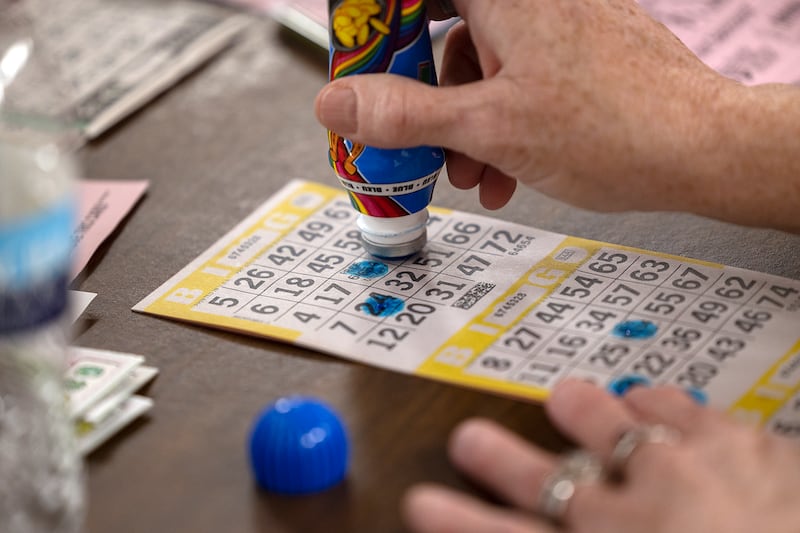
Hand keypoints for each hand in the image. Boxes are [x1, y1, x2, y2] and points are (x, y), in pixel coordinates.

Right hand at [315, 1, 799, 230]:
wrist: (701, 152)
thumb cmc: (616, 128)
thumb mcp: (488, 128)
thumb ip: (405, 115)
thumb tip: (339, 104)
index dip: (379, 25)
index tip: (360, 62)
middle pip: (442, 30)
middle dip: (423, 96)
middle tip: (406, 134)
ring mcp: (556, 26)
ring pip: (480, 67)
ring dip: (462, 125)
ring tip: (469, 174)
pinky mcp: (576, 57)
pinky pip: (516, 83)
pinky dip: (499, 126)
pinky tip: (503, 172)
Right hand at [402, 379, 799, 532]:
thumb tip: (554, 530)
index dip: (458, 523)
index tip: (422, 506)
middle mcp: (640, 518)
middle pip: (547, 481)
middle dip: (501, 461)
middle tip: (468, 439)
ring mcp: (696, 476)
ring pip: (615, 429)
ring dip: (586, 411)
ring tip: (569, 396)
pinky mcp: (755, 452)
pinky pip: (692, 415)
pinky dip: (664, 405)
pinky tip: (652, 396)